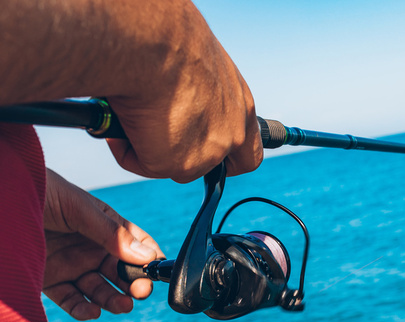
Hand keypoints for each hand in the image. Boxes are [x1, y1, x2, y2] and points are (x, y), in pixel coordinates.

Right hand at [0, 0, 262, 183]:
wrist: (151, 42)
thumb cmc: (168, 40)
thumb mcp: (198, 66)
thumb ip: (197, 95)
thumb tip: (174, 104)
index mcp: (240, 105)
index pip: (249, 148)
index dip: (231, 158)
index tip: (219, 159)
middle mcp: (231, 133)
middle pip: (212, 165)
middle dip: (185, 158)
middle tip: (157, 141)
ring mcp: (207, 154)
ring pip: (173, 165)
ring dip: (151, 148)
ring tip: (131, 114)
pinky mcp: (176, 164)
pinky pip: (143, 163)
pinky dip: (127, 147)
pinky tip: (120, 119)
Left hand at [43, 169, 164, 320]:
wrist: (2, 198)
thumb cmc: (42, 193)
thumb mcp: (81, 209)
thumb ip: (111, 233)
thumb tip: (146, 256)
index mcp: (106, 226)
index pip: (136, 244)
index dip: (150, 257)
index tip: (159, 270)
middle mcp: (92, 248)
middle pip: (121, 272)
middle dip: (134, 283)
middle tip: (141, 291)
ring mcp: (72, 265)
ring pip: (100, 290)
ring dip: (113, 300)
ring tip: (123, 306)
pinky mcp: (51, 281)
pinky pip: (72, 300)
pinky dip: (83, 309)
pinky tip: (93, 311)